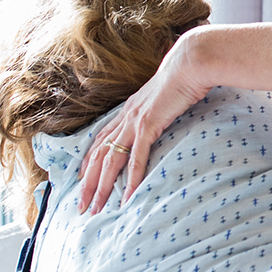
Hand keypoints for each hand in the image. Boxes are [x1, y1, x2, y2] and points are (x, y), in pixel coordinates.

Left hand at [78, 28, 214, 213]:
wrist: (190, 63)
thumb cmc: (184, 76)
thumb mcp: (167, 95)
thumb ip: (161, 106)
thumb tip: (166, 111)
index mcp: (129, 110)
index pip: (101, 141)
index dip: (89, 162)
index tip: (81, 180)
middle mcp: (125, 117)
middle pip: (99, 155)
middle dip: (88, 183)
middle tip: (82, 206)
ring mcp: (134, 122)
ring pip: (110, 161)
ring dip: (101, 187)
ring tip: (96, 209)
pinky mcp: (147, 125)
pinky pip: (135, 159)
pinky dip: (129, 180)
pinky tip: (126, 198)